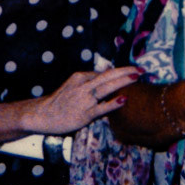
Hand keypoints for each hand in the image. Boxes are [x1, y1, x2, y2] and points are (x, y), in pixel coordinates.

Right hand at [24, 66, 138, 134]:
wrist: (43, 115)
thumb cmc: (59, 102)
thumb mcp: (73, 86)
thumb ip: (88, 83)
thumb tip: (106, 78)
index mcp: (81, 77)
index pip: (104, 73)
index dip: (120, 71)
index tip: (133, 70)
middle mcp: (83, 85)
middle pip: (108, 75)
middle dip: (126, 71)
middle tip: (141, 70)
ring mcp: (84, 99)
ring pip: (106, 87)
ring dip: (123, 81)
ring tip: (136, 77)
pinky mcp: (85, 113)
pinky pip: (102, 107)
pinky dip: (113, 102)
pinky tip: (124, 99)